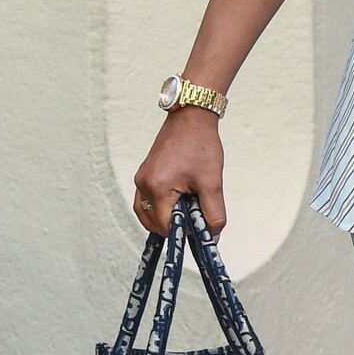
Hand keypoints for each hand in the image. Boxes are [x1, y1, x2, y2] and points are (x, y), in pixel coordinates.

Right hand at [132, 110, 225, 236]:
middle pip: (152, 224)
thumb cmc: (201, 146)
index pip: (165, 227)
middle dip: (173, 225)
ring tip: (187, 206)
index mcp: (157, 188)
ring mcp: (140, 179)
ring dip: (165, 218)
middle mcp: (143, 185)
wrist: (191, 118)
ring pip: (146, 214)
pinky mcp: (143, 175)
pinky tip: (178, 201)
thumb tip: (212, 237)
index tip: (198, 224)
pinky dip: (159, 208)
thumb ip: (213, 214)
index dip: (183, 232)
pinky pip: (146, 202)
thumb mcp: (212, 183)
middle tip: (194, 212)